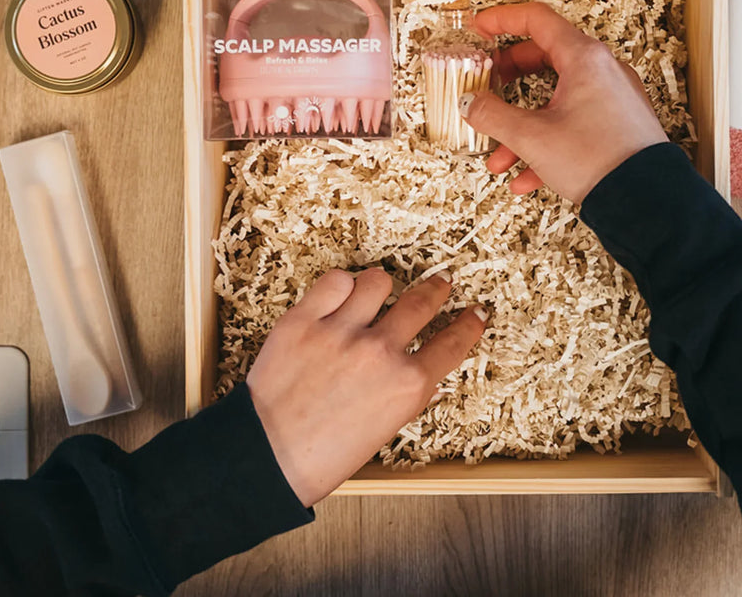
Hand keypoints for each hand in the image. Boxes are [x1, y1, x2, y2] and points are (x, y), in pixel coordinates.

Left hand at [246, 268, 485, 506]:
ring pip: (379, 281)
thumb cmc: (324, 456)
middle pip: (422, 303)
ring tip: (379, 293)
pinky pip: (335, 281)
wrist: (266, 460)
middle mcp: (380, 353)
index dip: (469, 324)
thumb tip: (424, 376)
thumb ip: (407, 396)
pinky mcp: (304, 320)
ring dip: (383, 286)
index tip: (476, 312)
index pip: (452, 343)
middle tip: (442, 282)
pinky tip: (342, 295)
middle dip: (437, 289)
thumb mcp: (384, 430)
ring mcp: (341, 332)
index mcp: (406, 386)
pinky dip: (343, 285)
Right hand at [460, 2, 667, 202]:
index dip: (502, 19)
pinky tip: (526, 176)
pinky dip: (547, 142)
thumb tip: (471, 104)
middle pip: (545, 58)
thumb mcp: (532, 137)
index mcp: (584, 58)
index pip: (537, 19)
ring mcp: (613, 98)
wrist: (647, 201)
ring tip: (501, 156)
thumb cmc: (599, 159)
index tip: (480, 27)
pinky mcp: (618, 125)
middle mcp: (603, 71)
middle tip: (487, 85)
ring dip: (523, 125)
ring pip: (557, 100)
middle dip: (509, 77)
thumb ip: (493, 116)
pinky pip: (574, 124)